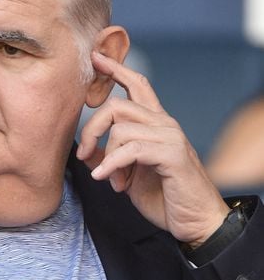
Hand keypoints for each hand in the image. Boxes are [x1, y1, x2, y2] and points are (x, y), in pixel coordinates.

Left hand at [77, 51, 228, 246]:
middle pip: (116, 106)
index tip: (96, 56)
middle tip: (83, 154)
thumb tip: (85, 148)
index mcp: (156, 123)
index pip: (137, 85)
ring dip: (107, 158)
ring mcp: (170, 137)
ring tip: (113, 180)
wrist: (196, 222)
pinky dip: (111, 165)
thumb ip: (110, 155)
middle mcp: (164, 124)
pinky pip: (130, 149)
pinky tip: (106, 179)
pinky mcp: (172, 154)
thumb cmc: (163, 196)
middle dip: (92, 129)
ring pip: (120, 128)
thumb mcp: (128, 173)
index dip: (116, 69)